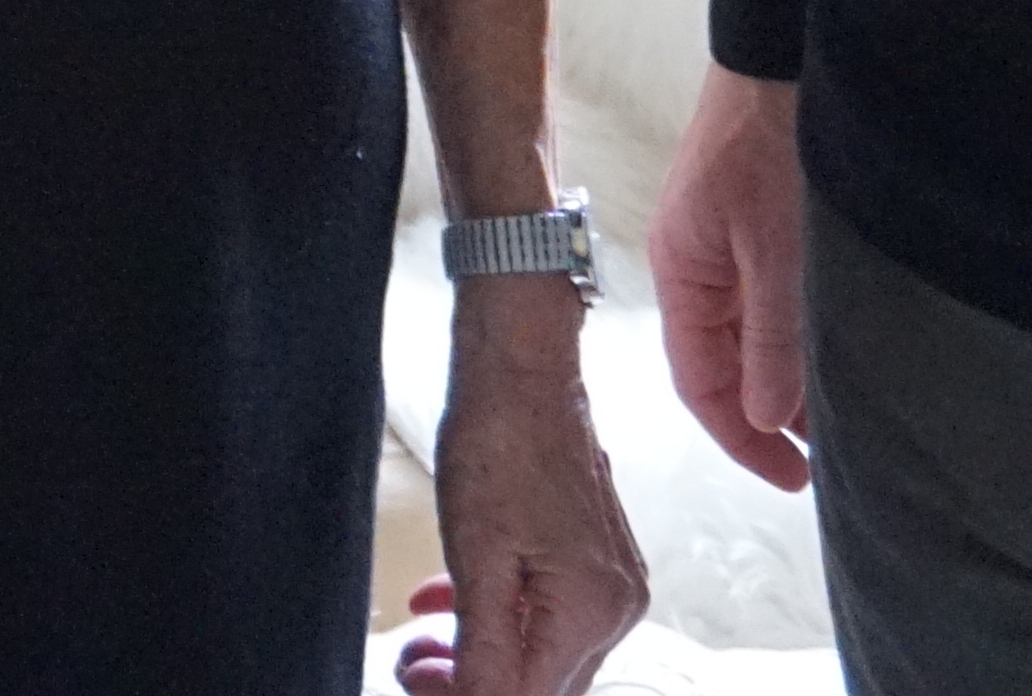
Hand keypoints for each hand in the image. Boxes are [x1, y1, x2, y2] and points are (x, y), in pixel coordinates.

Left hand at [392, 287, 648, 694]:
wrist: (521, 367)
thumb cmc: (499, 443)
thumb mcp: (476, 559)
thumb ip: (481, 648)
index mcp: (593, 612)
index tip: (413, 675)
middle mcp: (618, 606)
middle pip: (541, 683)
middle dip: (472, 683)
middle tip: (414, 663)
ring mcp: (612, 581)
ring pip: (542, 649)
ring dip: (481, 653)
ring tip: (424, 638)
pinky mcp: (596, 557)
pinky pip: (548, 610)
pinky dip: (500, 616)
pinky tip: (449, 602)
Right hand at [646, 67, 810, 491]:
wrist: (780, 51)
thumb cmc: (772, 142)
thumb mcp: (777, 250)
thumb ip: (771, 338)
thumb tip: (766, 418)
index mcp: (681, 272)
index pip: (700, 383)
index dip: (744, 438)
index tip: (795, 477)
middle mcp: (695, 265)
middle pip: (724, 364)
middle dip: (772, 415)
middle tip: (830, 456)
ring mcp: (724, 243)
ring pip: (750, 335)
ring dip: (787, 375)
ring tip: (841, 411)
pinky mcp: (754, 222)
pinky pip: (768, 301)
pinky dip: (797, 336)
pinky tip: (835, 349)